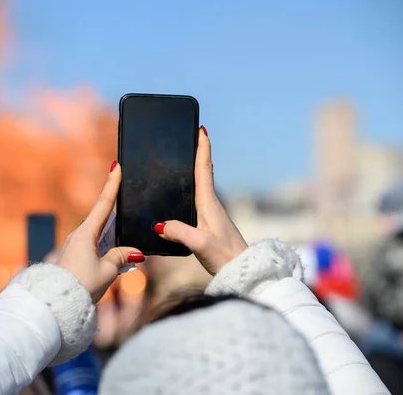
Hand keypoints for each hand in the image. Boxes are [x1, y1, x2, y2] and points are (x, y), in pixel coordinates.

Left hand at [56, 162, 144, 302]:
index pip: (104, 204)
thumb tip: (134, 252)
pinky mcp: (77, 257)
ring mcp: (77, 246)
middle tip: (134, 216)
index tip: (116, 166)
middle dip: (121, 221)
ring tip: (129, 251)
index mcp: (87, 233)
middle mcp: (80, 236)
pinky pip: (98, 248)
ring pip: (103, 236)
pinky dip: (110, 251)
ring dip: (117, 241)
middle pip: (106, 221)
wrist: (57, 304)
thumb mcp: (108, 271)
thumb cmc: (81, 285)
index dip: (112, 184)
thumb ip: (122, 256)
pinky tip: (120, 262)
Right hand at [154, 126, 247, 274]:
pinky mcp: (210, 226)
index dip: (203, 148)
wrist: (243, 272)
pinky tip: (182, 200)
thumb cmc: (225, 256)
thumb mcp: (198, 243)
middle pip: (203, 173)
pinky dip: (190, 194)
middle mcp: (212, 205)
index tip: (201, 130)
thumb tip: (159, 224)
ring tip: (184, 163)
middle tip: (190, 139)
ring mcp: (212, 215)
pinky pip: (197, 203)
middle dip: (197, 155)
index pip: (205, 169)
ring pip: (200, 188)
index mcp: (209, 203)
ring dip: (194, 173)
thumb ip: (178, 232)